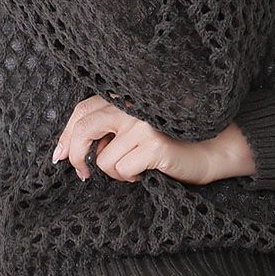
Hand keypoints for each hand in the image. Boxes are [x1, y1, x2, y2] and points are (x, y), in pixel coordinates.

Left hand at [51, 95, 257, 184]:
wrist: (215, 148)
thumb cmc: (173, 140)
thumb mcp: (136, 129)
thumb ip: (109, 130)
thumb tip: (66, 152)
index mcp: (125, 97)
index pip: (82, 111)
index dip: (66, 135)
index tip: (59, 156)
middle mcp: (132, 105)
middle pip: (84, 129)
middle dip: (76, 157)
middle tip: (83, 174)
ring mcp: (142, 123)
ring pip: (102, 160)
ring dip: (115, 172)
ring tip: (137, 167)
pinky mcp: (153, 143)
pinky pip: (121, 170)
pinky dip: (131, 178)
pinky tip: (148, 171)